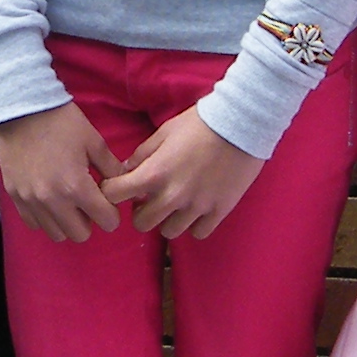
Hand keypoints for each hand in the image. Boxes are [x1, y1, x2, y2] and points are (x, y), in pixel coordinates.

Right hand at [0, 102, 125, 241]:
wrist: (20, 107)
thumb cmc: (61, 121)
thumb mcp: (94, 141)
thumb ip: (112, 168)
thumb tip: (125, 184)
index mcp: (76, 186)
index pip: (106, 221)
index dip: (112, 212)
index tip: (107, 200)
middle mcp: (52, 200)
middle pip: (81, 235)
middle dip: (90, 221)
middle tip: (88, 201)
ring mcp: (30, 201)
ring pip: (56, 234)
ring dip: (67, 222)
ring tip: (67, 201)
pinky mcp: (14, 196)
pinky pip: (34, 223)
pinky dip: (45, 218)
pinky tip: (49, 199)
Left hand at [100, 107, 266, 240]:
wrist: (242, 124)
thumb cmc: (200, 124)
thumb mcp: (164, 132)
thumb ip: (142, 154)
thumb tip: (126, 171)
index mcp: (154, 172)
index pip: (113, 195)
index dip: (113, 191)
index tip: (122, 187)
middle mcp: (172, 195)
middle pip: (140, 223)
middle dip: (141, 211)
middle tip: (151, 199)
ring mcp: (197, 207)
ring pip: (168, 232)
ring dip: (168, 219)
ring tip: (176, 204)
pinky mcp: (219, 211)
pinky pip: (198, 233)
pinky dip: (194, 224)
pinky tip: (197, 209)